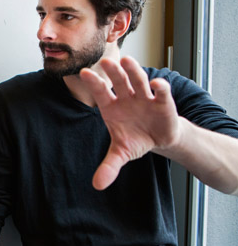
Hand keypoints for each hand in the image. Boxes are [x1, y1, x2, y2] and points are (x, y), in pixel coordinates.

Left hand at [80, 56, 180, 189]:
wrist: (159, 139)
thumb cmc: (136, 139)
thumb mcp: (121, 153)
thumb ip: (109, 166)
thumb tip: (97, 185)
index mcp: (111, 106)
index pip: (100, 92)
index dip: (93, 83)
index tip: (83, 73)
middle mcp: (127, 97)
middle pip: (118, 81)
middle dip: (113, 72)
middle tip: (106, 61)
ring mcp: (144, 96)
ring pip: (138, 80)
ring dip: (133, 71)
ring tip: (127, 60)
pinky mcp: (162, 101)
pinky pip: (160, 91)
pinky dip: (159, 87)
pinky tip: (157, 84)